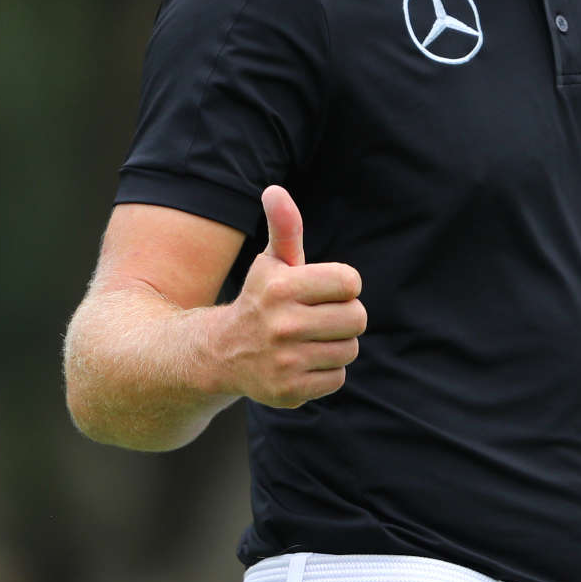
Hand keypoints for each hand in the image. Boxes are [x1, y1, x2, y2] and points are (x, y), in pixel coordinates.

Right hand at [213, 185, 365, 407]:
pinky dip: (325, 371)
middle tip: (318, 317)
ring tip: (308, 339)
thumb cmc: (262, 299)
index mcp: (281, 286)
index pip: (350, 282)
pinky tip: (302, 362)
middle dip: (344, 315)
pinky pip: (337, 377)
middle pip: (357, 317)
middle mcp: (281, 324)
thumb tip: (275, 190)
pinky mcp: (288, 391)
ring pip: (349, 349)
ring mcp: (284, 360)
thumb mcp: (272, 262)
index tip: (322, 290)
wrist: (223, 353)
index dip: (342, 286)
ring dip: (336, 344)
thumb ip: (284, 226)